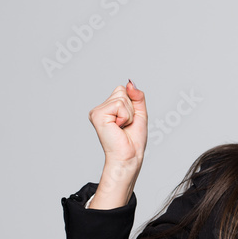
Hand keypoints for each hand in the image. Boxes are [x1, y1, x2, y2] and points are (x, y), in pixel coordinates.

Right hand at [86, 81, 147, 208]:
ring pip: (121, 98)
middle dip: (131, 108)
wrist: (129, 155)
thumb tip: (130, 82)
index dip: (132, 104)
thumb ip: (137, 96)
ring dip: (129, 114)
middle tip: (126, 125)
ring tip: (122, 127)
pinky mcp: (98, 115)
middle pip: (121, 91)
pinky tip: (119, 127)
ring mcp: (97, 111)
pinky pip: (119, 104)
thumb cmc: (133, 139)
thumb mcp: (139, 113)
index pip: (123, 90)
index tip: (128, 120)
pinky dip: (125, 116)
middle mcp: (100, 108)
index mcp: (107, 108)